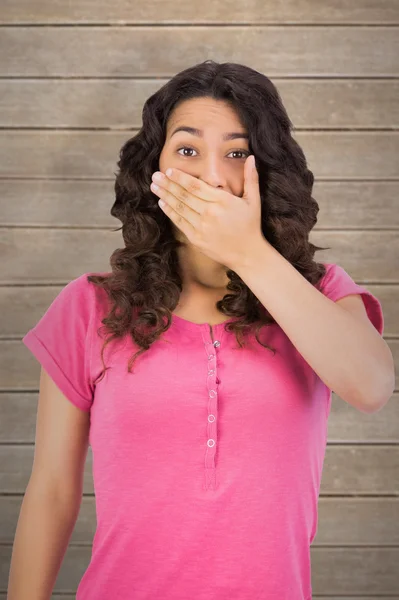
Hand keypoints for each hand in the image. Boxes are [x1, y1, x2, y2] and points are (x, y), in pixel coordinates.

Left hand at [150, 155, 266, 270]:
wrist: (247, 254)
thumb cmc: (250, 225)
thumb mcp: (254, 200)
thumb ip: (251, 178)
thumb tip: (252, 158)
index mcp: (222, 201)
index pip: (196, 186)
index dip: (181, 178)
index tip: (169, 170)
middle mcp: (210, 213)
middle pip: (184, 195)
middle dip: (168, 184)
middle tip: (155, 175)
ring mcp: (201, 227)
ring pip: (179, 207)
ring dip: (165, 196)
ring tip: (154, 186)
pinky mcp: (196, 238)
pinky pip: (180, 222)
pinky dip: (170, 212)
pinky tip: (162, 202)